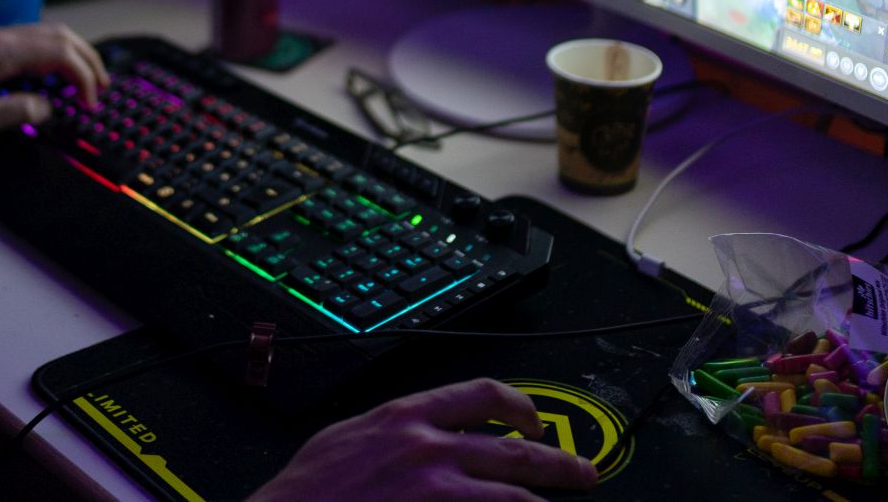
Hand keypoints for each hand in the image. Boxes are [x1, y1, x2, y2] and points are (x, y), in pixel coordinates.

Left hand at [0, 23, 106, 150]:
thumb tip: (47, 106)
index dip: (83, 77)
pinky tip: (53, 73)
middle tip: (102, 86)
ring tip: (85, 78)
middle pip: (59, 35)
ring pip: (46, 33)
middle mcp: (0, 38)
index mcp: (2, 53)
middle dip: (87, 59)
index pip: (60, 53)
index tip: (90, 103)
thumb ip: (19, 111)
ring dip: (71, 53)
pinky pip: (30, 40)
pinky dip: (52, 53)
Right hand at [247, 379, 597, 500]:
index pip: (482, 396)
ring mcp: (434, 494)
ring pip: (513, 498)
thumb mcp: (347, 439)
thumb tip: (421, 430)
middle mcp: (427, 450)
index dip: (520, 407)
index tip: (536, 421)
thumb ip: (391, 431)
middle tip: (583, 474)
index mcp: (405, 417)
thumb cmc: (305, 495)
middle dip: (558, 462)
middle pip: (515, 451)